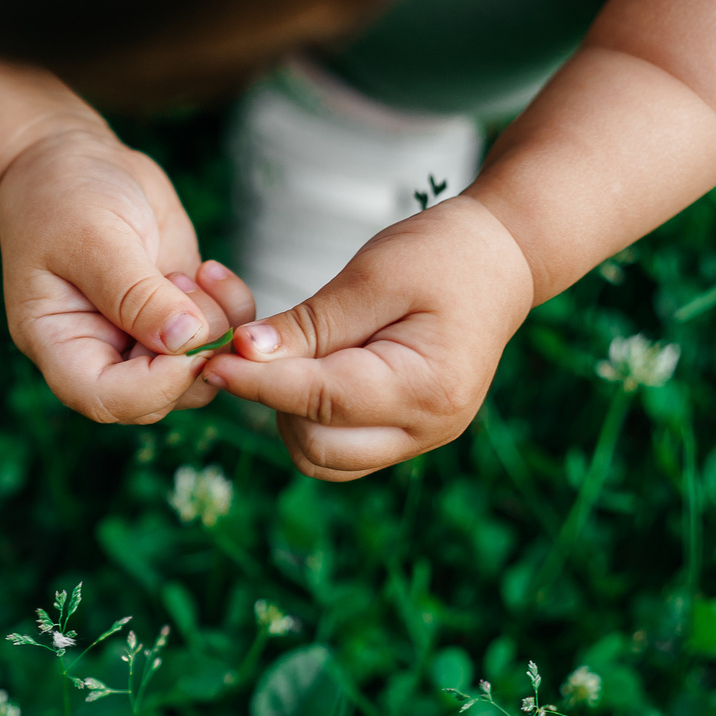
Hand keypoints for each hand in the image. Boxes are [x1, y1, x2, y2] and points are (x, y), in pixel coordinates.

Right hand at [0, 130, 258, 423]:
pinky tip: (211, 271)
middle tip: (193, 291)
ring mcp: (142, 336)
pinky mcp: (178, 313)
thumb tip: (185, 341)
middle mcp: (101, 351)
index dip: (153, 386)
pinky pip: (221, 336)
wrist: (76, 160)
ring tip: (193, 274)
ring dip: (216, 329)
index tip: (185, 341)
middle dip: (193, 356)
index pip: (104, 398)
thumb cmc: (63, 194)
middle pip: (157, 397)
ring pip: (197, 373)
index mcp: (60, 343)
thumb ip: (136, 294)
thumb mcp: (92, 237)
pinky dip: (233, 310)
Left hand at [202, 196, 535, 478]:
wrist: (503, 259)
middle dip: (273, 402)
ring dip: (288, 417)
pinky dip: (310, 423)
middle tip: (253, 349)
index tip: (213, 361)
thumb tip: (244, 354)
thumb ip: (310, 323)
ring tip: (287, 358)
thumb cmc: (443, 255)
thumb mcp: (374, 275)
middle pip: (316, 447)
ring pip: (323, 460)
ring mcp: (420, 439)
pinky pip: (340, 451)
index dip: (258, 383)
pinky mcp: (407, 436)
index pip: (319, 401)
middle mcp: (426, 428)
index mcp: (426, 387)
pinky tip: (306, 375)